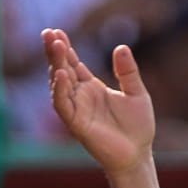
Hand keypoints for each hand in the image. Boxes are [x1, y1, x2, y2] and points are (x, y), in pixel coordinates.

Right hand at [45, 30, 152, 175]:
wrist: (138, 155)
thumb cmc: (137, 127)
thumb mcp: (136, 93)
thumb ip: (128, 71)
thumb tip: (121, 47)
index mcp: (91, 88)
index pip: (73, 64)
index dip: (64, 48)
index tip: (56, 31)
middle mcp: (80, 97)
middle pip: (62, 70)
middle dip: (55, 52)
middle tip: (49, 33)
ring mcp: (77, 110)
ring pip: (59, 85)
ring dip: (56, 65)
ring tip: (56, 46)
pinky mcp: (77, 125)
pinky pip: (63, 105)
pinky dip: (60, 90)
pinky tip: (61, 74)